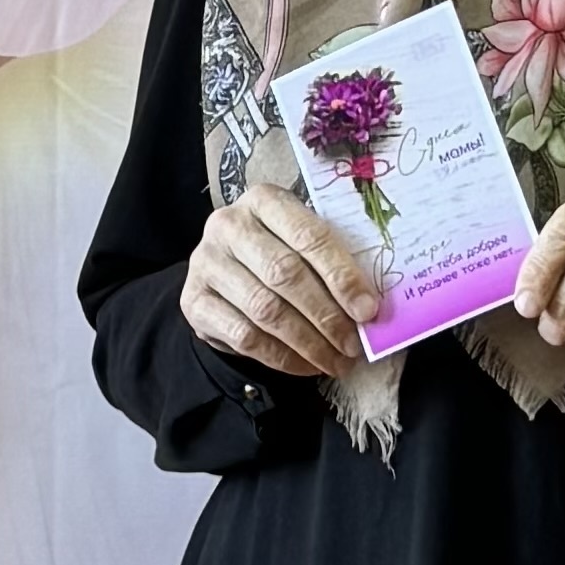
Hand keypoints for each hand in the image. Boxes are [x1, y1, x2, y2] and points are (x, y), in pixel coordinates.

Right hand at [181, 189, 379, 383]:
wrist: (222, 275)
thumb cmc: (276, 252)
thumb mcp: (300, 243)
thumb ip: (330, 262)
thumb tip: (370, 308)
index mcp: (263, 199)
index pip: (308, 236)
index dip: (341, 275)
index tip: (367, 310)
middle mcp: (228, 224)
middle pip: (285, 274)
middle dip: (326, 315)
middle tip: (352, 345)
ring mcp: (206, 262)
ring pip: (265, 309)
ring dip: (308, 342)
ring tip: (335, 361)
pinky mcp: (193, 301)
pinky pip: (244, 336)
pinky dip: (281, 357)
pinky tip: (306, 366)